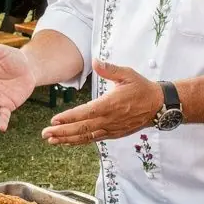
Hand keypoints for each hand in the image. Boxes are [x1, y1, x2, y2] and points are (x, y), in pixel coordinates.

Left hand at [42, 59, 161, 145]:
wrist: (158, 106)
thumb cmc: (142, 88)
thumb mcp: (127, 74)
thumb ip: (110, 69)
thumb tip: (95, 61)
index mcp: (111, 104)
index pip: (86, 113)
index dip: (69, 117)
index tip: (54, 119)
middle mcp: (109, 119)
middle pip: (82, 128)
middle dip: (62, 132)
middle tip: (45, 134)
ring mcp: (111, 129)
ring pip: (86, 137)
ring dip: (67, 139)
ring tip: (51, 140)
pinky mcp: (114, 134)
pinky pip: (93, 139)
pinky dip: (79, 142)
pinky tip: (67, 142)